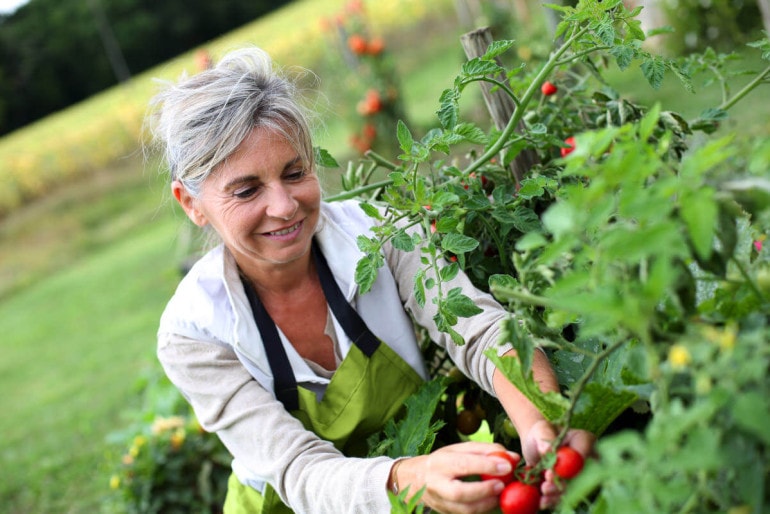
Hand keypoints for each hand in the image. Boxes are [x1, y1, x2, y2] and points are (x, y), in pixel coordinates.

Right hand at [393, 441, 518, 513]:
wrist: (415, 479)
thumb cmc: (443, 461)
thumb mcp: (459, 449)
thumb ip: (486, 450)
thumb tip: (513, 457)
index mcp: (440, 462)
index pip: (463, 464)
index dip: (486, 465)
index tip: (507, 465)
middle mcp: (437, 483)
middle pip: (460, 492)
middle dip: (484, 490)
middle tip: (501, 484)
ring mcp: (440, 502)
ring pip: (464, 509)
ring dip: (486, 503)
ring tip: (500, 493)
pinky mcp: (446, 513)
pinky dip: (482, 509)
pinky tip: (492, 500)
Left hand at [521, 420, 595, 508]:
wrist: (534, 444)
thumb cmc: (540, 432)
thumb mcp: (541, 430)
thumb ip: (545, 439)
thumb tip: (547, 451)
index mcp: (584, 441)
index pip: (583, 455)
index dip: (568, 468)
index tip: (550, 473)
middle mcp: (586, 460)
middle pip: (580, 477)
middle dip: (563, 485)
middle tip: (546, 487)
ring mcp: (579, 474)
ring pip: (572, 489)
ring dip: (557, 495)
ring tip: (543, 495)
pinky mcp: (569, 485)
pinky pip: (563, 495)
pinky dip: (553, 500)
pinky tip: (543, 502)